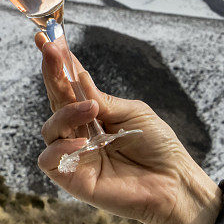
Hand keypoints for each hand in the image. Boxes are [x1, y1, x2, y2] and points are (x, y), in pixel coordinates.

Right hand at [36, 33, 221, 223]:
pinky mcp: (74, 180)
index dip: (57, 64)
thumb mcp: (133, 112)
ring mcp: (75, 156)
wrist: (176, 183)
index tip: (47, 39)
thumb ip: (102, 99)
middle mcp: (80, 132)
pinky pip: (48, 161)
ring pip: (49, 128)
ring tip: (91, 110)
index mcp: (94, 115)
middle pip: (55, 101)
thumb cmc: (159, 147)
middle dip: (51, 74)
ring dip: (65, 113)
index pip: (69, 86)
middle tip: (50, 52)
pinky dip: (58, 149)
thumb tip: (79, 77)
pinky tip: (79, 141)